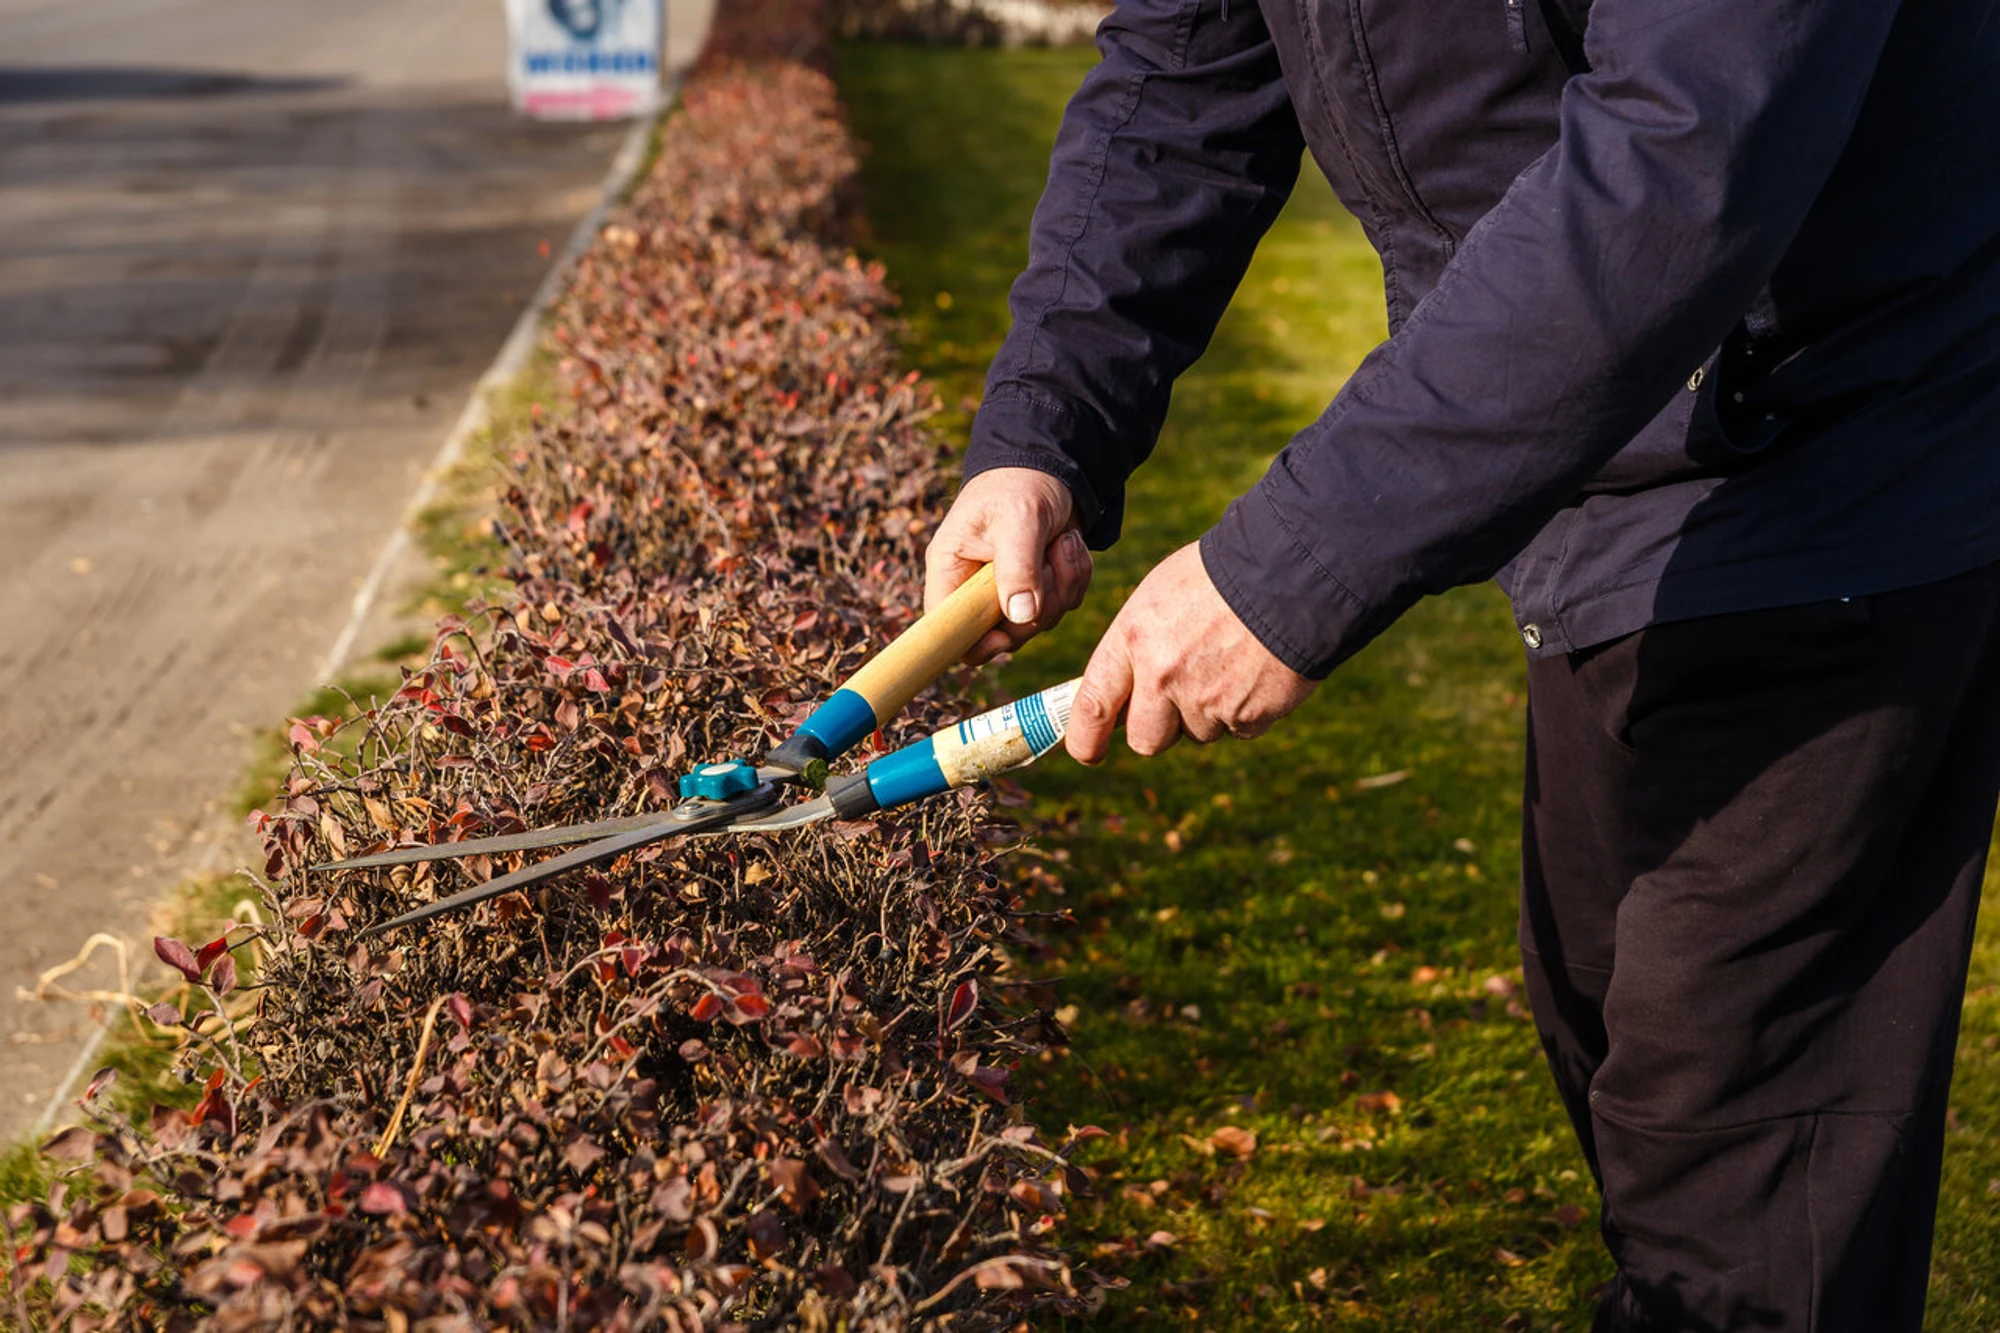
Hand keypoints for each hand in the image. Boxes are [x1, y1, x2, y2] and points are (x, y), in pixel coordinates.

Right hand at [925, 467, 1092, 663]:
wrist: (1052, 467)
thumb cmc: (1021, 483)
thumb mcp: (1018, 520)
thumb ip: (1018, 568)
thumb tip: (1020, 617)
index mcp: (952, 568)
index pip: (946, 626)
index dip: (972, 643)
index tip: (1004, 635)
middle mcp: (975, 585)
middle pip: (1003, 633)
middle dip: (1039, 604)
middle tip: (1051, 563)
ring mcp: (1009, 589)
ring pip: (1039, 620)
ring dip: (1063, 584)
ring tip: (1063, 542)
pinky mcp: (1038, 587)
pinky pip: (1062, 604)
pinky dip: (1074, 577)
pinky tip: (1070, 545)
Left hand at [1067, 542, 1315, 761]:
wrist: (1293, 572)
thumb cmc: (1221, 576)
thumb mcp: (1160, 597)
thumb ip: (1136, 647)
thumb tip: (1124, 693)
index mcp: (1134, 638)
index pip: (1092, 706)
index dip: (1084, 739)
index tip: (1088, 751)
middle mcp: (1164, 676)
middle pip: (1146, 739)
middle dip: (1159, 728)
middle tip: (1179, 698)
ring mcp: (1207, 701)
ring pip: (1197, 733)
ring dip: (1209, 712)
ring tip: (1229, 662)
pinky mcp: (1248, 717)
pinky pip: (1238, 729)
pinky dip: (1246, 709)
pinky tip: (1256, 669)